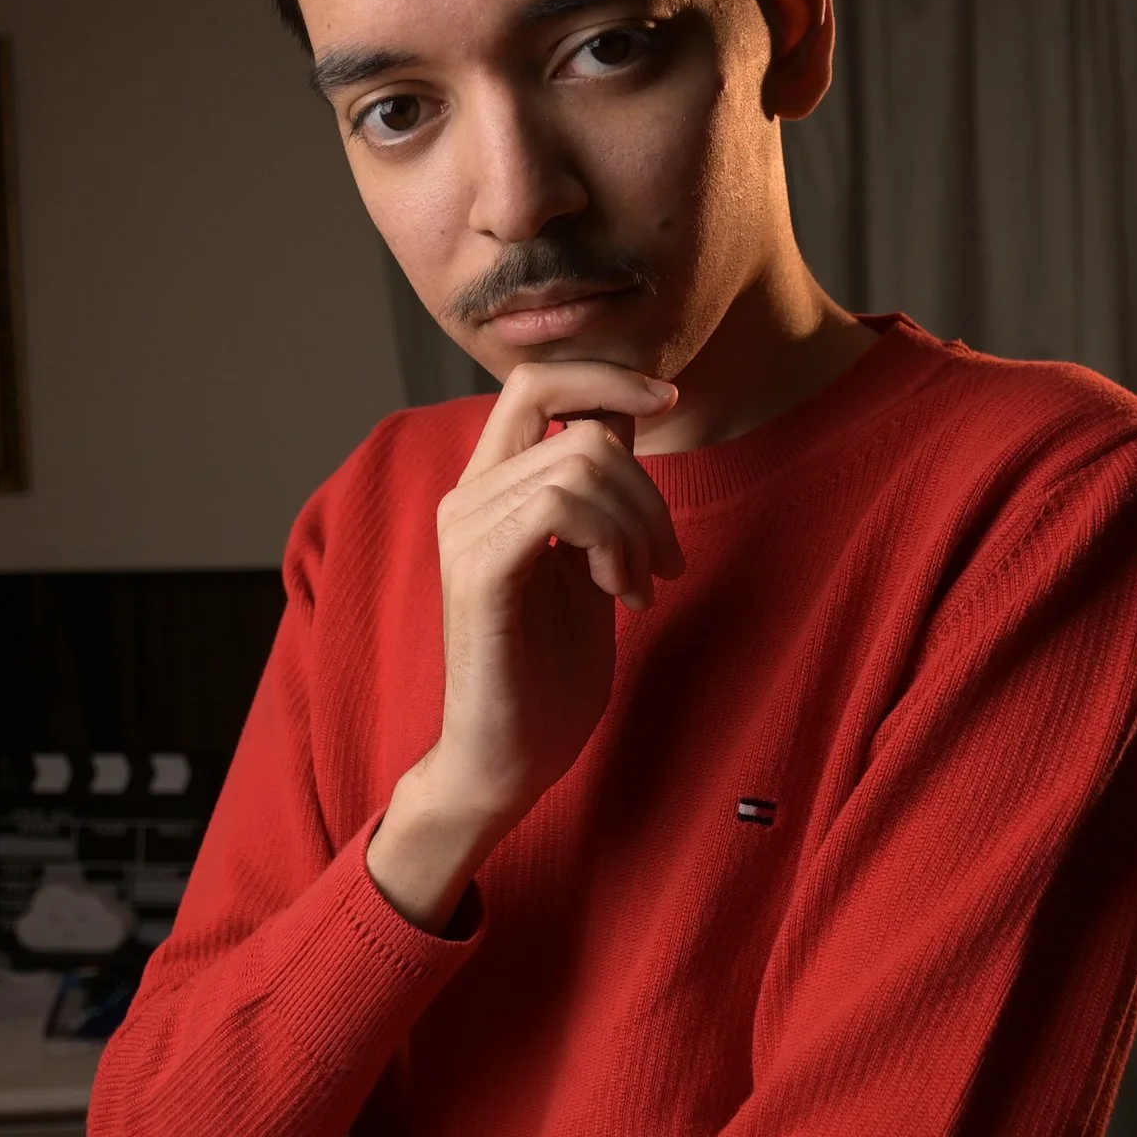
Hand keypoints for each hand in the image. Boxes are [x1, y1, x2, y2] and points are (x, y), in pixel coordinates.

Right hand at [428, 361, 685, 818]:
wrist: (509, 758)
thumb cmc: (548, 671)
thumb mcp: (588, 558)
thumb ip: (594, 489)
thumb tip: (625, 415)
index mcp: (489, 487)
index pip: (535, 383)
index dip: (607, 378)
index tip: (671, 401)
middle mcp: (466, 498)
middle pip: (577, 425)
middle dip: (649, 489)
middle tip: (668, 560)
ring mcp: (465, 532)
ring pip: (580, 466)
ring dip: (637, 527)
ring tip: (639, 588)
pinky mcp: (477, 572)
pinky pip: (559, 507)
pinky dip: (611, 543)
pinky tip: (621, 594)